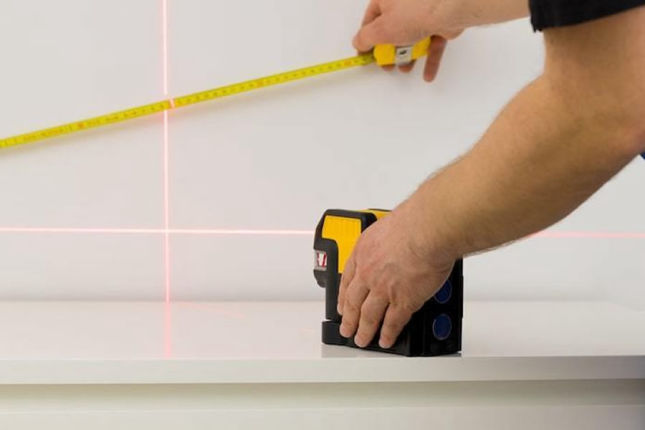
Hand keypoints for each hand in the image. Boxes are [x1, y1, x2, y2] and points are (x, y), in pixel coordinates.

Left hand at [337, 203, 455, 348]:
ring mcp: (384, 289)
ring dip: (364, 330)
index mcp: (363, 253)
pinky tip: (386, 340)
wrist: (427, 230)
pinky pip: (392, 322)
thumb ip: (385, 242)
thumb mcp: (386, 227)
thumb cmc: (413, 222)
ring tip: (362, 339)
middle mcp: (369, 272)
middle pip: (354, 301)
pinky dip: (388, 334)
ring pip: (369, 315)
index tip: (342, 305)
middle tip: (346, 328)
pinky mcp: (403, 301)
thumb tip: (393, 244)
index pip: (347, 279)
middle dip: (349, 318)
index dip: (343, 296)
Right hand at [353, 0, 462, 81]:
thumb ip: (365, 38)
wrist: (448, 10)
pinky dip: (429, 58)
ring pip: (412, 37)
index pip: (371, 18)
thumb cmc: (414, 13)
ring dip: (408, 56)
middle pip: (392, 29)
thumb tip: (358, 43)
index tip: (366, 54)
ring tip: (406, 68)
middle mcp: (405, 2)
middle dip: (390, 50)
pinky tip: (427, 74)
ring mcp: (424, 12)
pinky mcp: (440, 22)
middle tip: (387, 64)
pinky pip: (431, 42)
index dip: (367, 38)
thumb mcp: (380, 30)